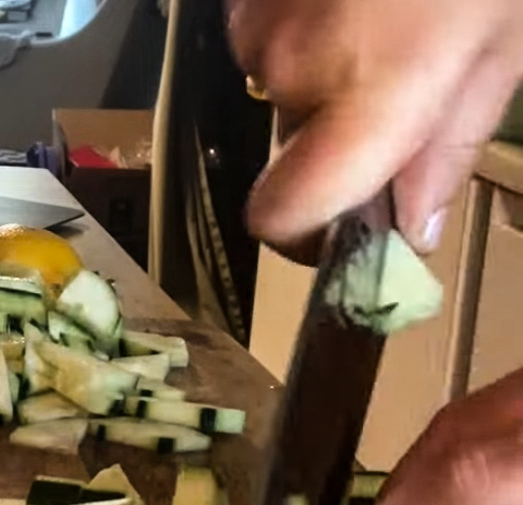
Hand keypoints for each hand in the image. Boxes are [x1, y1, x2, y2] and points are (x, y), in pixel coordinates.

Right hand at [226, 0, 522, 253]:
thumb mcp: (505, 36)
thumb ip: (454, 140)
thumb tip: (416, 225)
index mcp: (367, 93)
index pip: (281, 217)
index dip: (304, 232)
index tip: (339, 224)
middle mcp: (292, 64)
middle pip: (288, 146)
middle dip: (331, 129)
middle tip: (395, 74)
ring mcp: (256, 17)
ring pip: (280, 86)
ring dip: (321, 69)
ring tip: (379, 10)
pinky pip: (268, 31)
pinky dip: (304, 20)